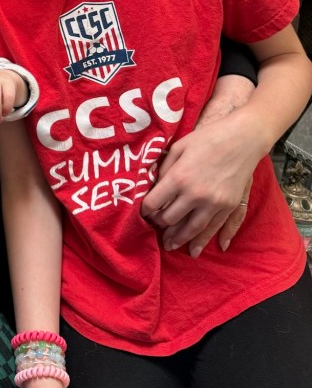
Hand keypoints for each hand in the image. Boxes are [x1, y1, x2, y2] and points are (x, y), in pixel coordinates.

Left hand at [141, 84, 258, 257]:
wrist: (243, 138)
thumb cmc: (208, 138)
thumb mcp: (179, 147)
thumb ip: (165, 168)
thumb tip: (155, 187)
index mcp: (179, 178)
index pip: (154, 203)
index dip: (146, 210)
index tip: (144, 212)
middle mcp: (195, 195)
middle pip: (171, 219)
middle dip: (161, 224)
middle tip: (156, 227)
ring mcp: (214, 203)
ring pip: (192, 229)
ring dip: (179, 239)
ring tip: (171, 246)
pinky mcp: (229, 206)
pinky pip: (215, 228)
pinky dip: (205, 240)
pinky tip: (197, 250)